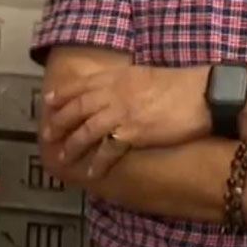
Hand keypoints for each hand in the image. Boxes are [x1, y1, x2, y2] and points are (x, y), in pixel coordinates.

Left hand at [41, 65, 209, 177]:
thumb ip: (122, 81)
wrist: (200, 94)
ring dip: (72, 145)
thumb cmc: (177, 84)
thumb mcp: (142, 74)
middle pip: (76, 108)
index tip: (47, 102)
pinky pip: (107, 150)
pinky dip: (97, 162)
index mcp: (115, 77)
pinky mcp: (132, 132)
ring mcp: (120, 112)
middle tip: (46, 135)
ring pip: (86, 130)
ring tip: (63, 157)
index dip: (61, 94)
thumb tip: (112, 87)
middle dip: (59, 122)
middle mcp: (112, 93)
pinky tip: (91, 172)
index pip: (80, 85)